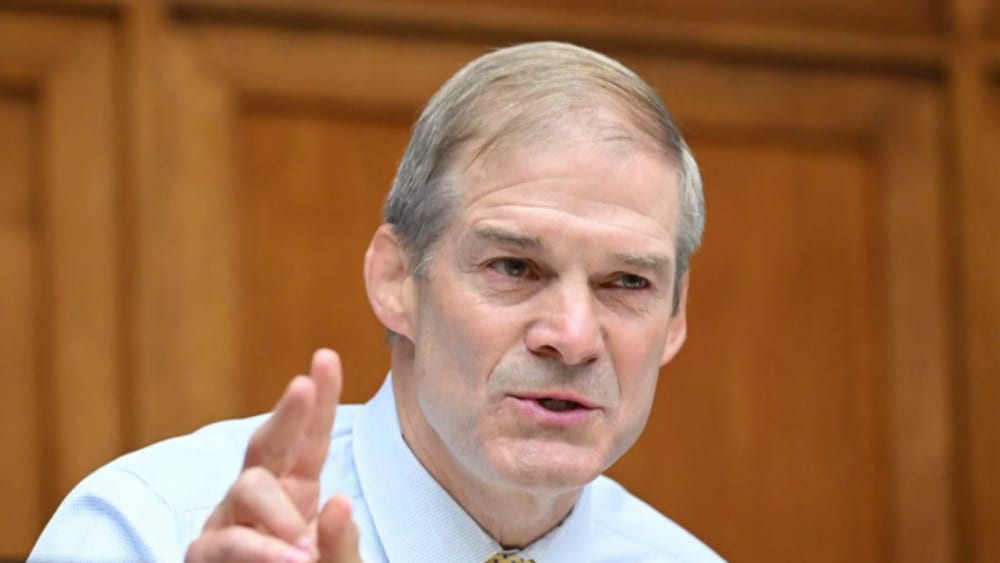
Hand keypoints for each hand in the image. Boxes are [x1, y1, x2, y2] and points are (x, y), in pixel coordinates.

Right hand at [186, 349, 361, 561]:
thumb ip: (343, 542)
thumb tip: (338, 500)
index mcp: (296, 493)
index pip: (308, 440)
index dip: (318, 401)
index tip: (325, 357)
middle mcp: (258, 499)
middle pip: (268, 444)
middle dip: (288, 412)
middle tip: (304, 385)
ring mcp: (228, 523)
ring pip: (248, 487)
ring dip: (279, 515)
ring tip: (305, 555)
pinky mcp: (205, 555)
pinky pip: (228, 541)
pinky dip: (260, 549)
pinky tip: (291, 559)